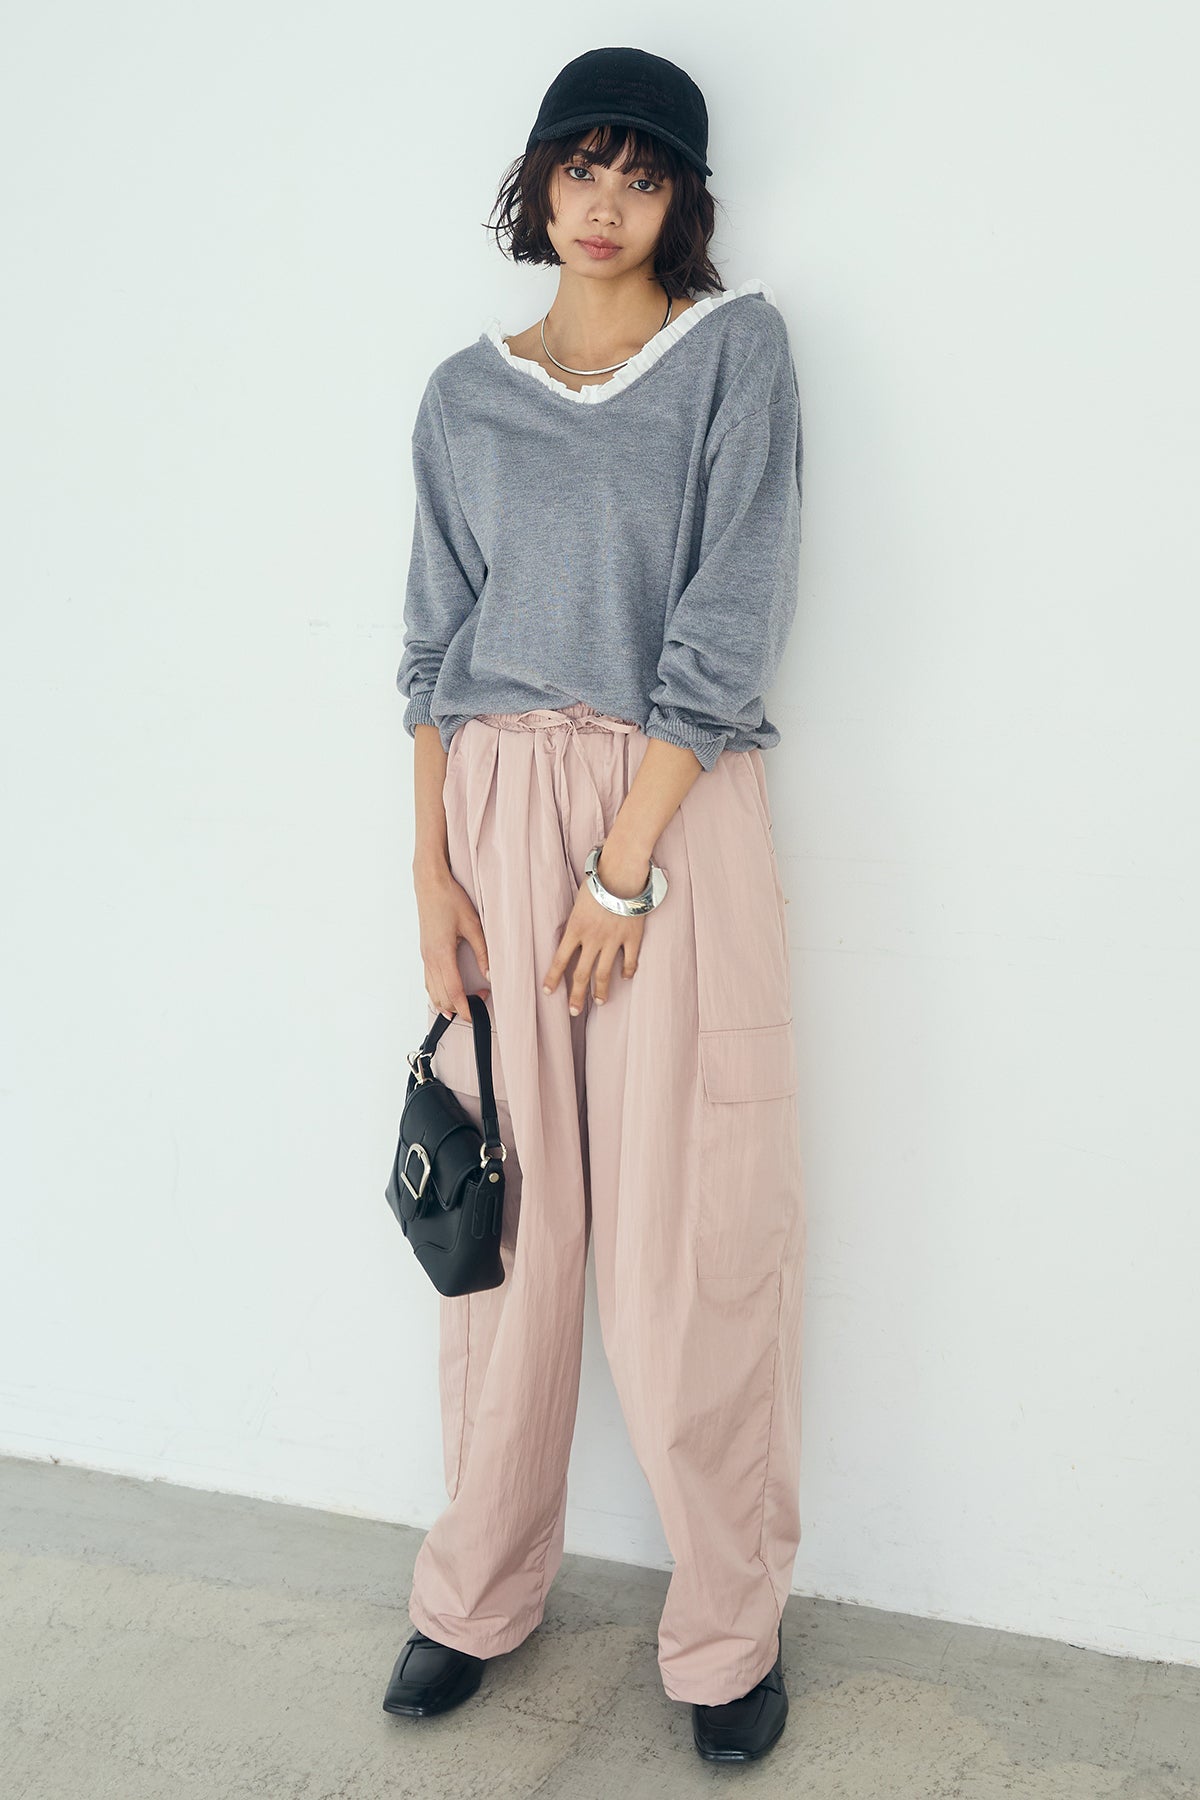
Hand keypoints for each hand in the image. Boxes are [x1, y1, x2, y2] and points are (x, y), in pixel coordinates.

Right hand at [415, 862, 490, 1024]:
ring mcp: (425, 956)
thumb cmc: (450, 900)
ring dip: (447, 1001)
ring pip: (432, 991)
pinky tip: (448, 991)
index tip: (474, 1017)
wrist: (429, 884)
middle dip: (458, 1007)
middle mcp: (430, 959)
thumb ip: (483, 952)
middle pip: (441, 997)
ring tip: (465, 1002)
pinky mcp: (424, 952)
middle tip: (479, 1003)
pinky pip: (428, 980)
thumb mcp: (473, 925)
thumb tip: (490, 974)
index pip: (453, 992)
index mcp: (442, 954)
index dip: (464, 1008)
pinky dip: (438, 992)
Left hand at [541, 846, 649, 1013]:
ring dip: (601, 991)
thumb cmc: (597, 882)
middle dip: (577, 995)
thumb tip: (571, 937)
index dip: (553, 978)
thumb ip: (575, 923)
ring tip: (600, 1002)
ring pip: (604, 973)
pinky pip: (630, 960)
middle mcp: (592, 939)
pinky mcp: (632, 937)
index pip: (560, 960)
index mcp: (575, 929)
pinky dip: (628, 971)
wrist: (622, 872)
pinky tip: (625, 978)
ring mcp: (613, 940)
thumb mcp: (577, 903)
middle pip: (581, 974)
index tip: (548, 992)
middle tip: (574, 1011)